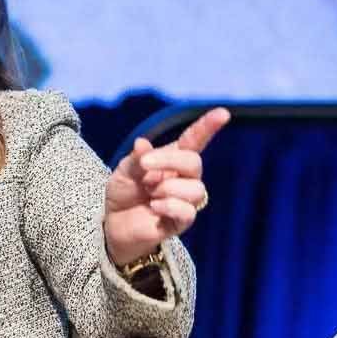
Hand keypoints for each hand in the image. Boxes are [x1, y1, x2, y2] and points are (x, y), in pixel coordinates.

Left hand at [104, 107, 230, 266]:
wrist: (114, 224)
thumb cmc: (123, 192)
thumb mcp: (123, 172)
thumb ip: (136, 159)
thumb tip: (142, 143)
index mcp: (172, 159)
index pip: (194, 141)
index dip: (208, 127)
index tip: (222, 113)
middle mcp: (184, 178)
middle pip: (194, 163)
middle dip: (169, 160)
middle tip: (145, 166)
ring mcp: (184, 200)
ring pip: (196, 189)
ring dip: (168, 188)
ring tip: (150, 194)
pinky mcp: (180, 222)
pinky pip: (188, 212)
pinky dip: (169, 206)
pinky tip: (154, 207)